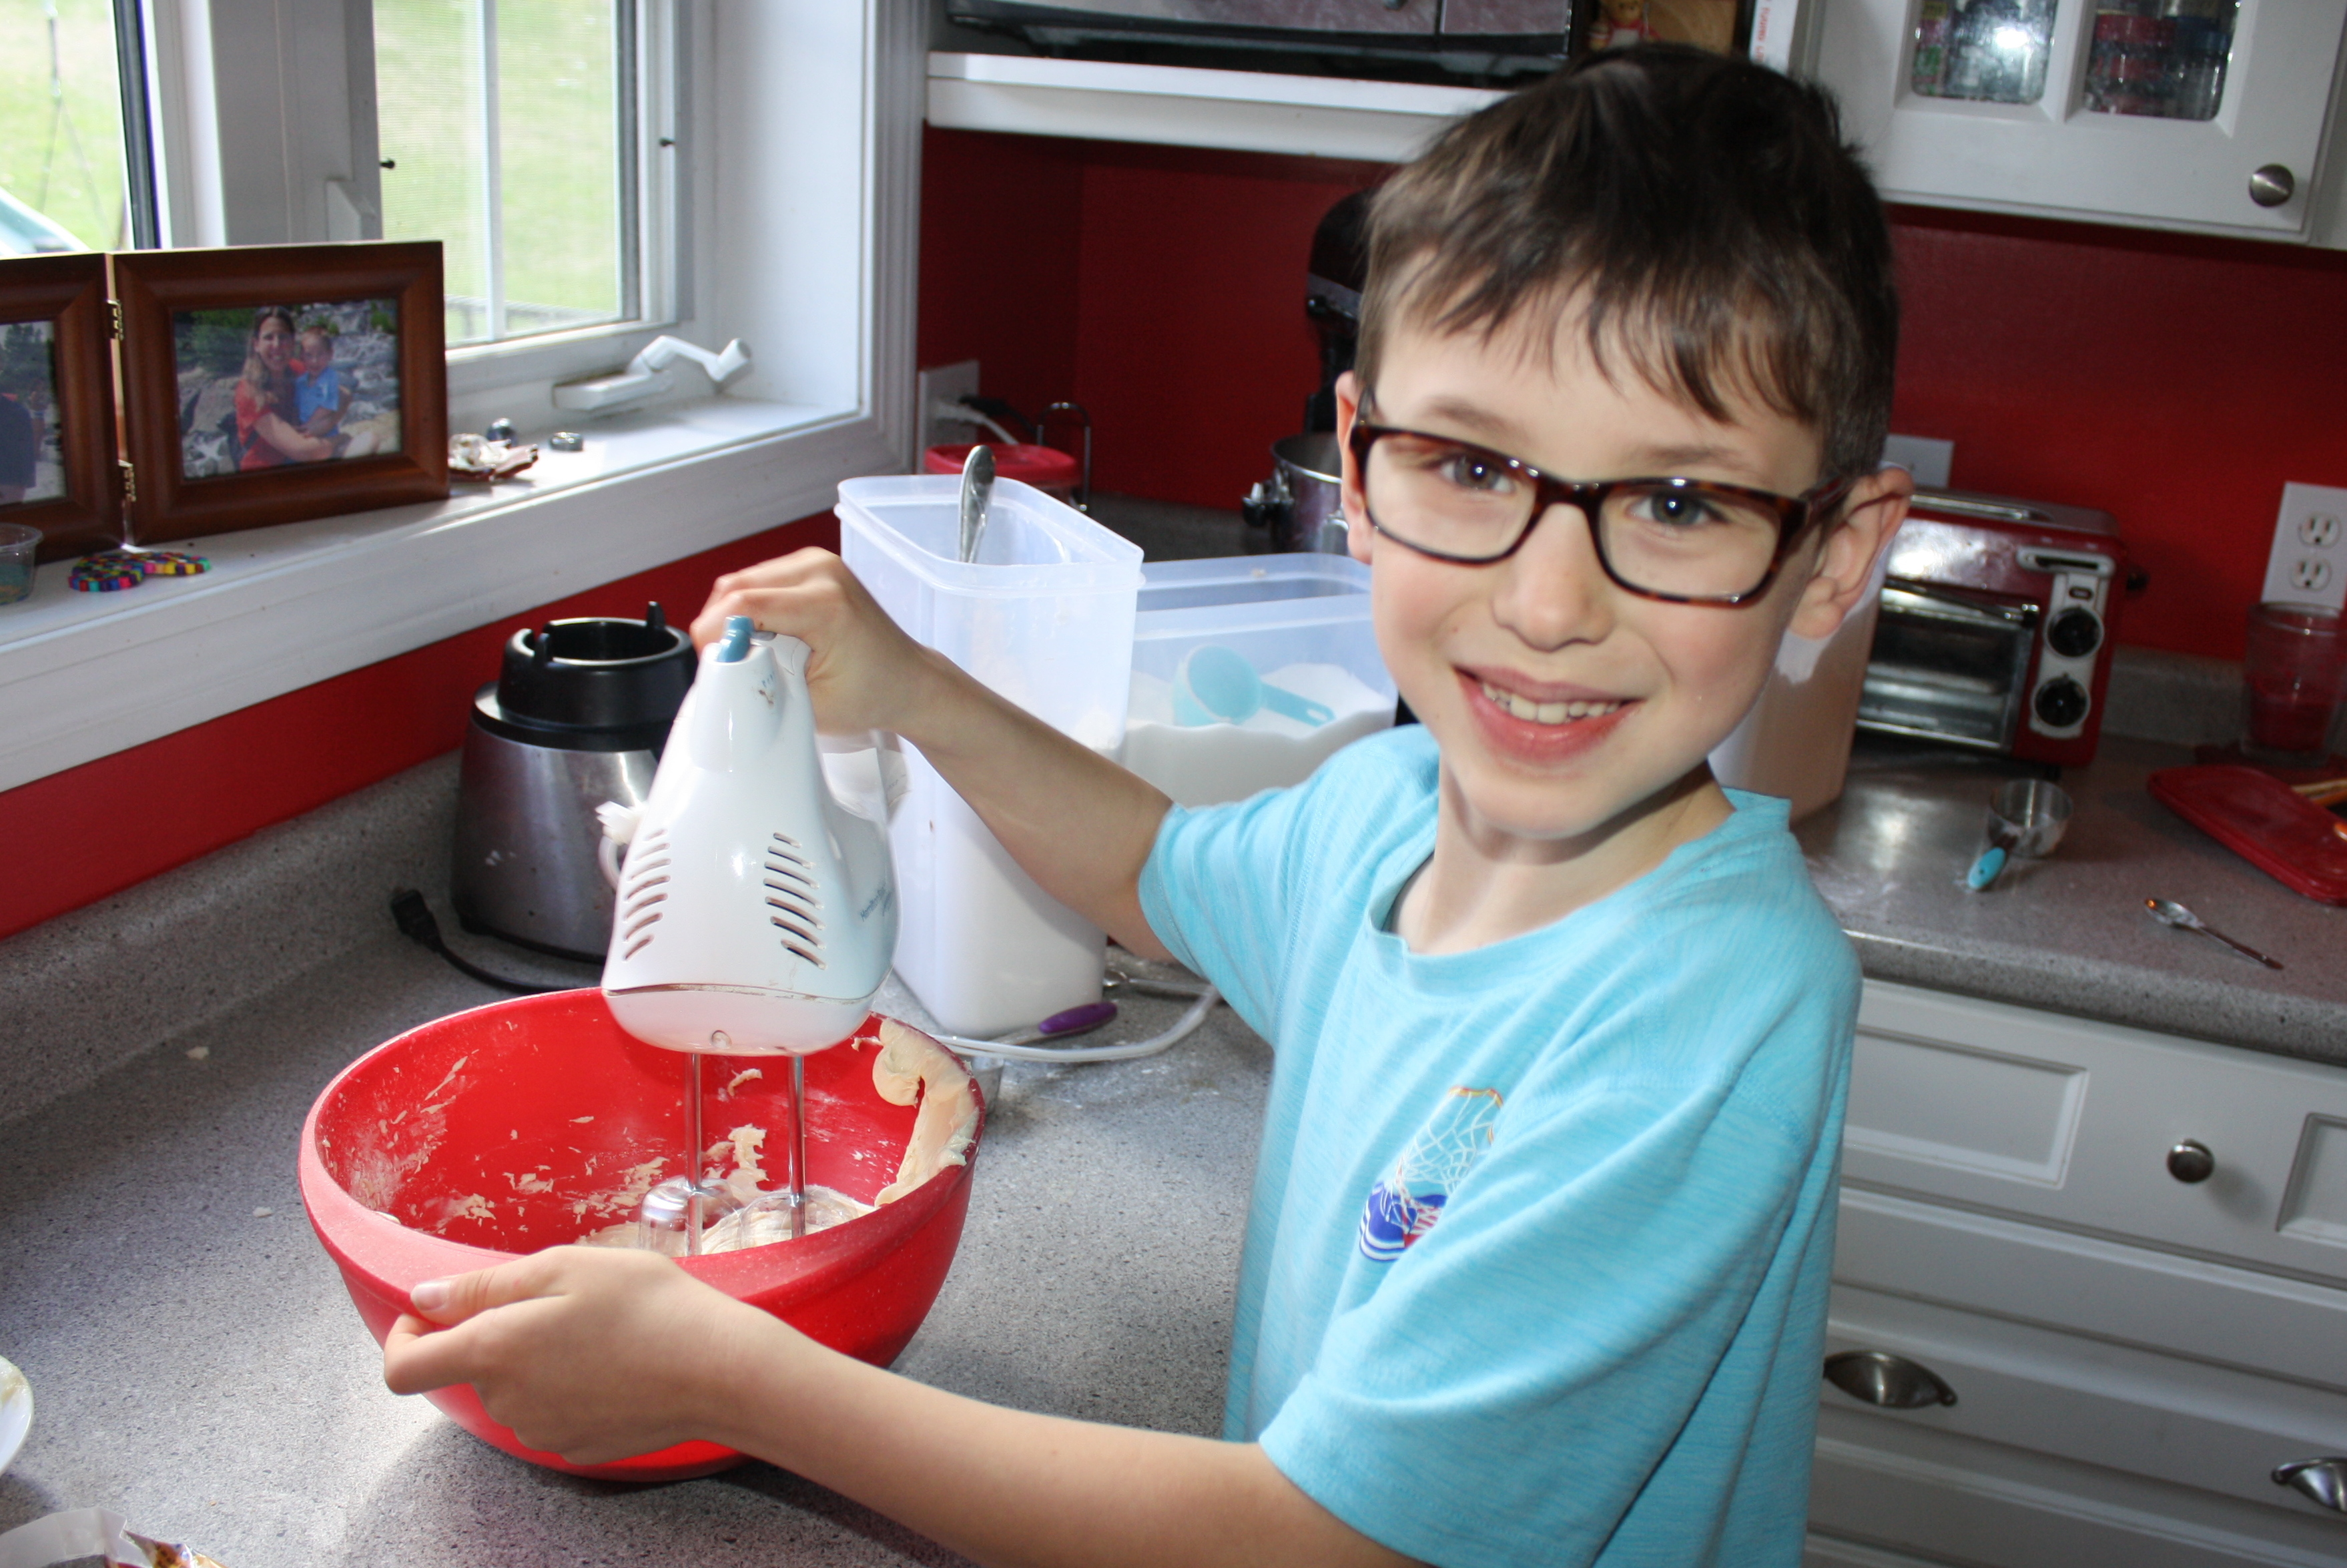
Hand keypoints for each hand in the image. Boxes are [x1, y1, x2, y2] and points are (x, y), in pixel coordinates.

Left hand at [381, 1245, 777, 1462]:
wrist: (719, 1368)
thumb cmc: (646, 1306)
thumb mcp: (564, 1268)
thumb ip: (484, 1286)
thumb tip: (425, 1299)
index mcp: (493, 1352)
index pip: (403, 1368)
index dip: (404, 1337)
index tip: (433, 1311)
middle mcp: (507, 1402)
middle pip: (473, 1369)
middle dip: (500, 1333)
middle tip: (561, 1299)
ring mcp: (542, 1431)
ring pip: (515, 1389)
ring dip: (536, 1359)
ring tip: (598, 1329)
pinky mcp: (577, 1447)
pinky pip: (552, 1411)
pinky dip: (569, 1386)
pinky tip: (615, 1363)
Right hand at [693, 548, 942, 735]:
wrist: (909, 681)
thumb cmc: (873, 695)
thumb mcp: (810, 707)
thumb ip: (760, 688)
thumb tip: (720, 675)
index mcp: (825, 604)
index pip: (744, 605)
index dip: (714, 635)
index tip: (711, 663)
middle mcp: (822, 572)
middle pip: (736, 587)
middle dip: (720, 627)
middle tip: (724, 663)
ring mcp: (818, 564)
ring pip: (743, 581)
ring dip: (732, 616)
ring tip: (746, 652)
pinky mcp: (813, 566)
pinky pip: (760, 580)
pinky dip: (748, 608)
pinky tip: (761, 636)